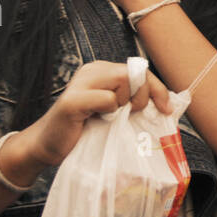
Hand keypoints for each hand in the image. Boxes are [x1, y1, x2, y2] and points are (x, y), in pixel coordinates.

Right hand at [23, 60, 170, 168]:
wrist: (48, 146)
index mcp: (102, 71)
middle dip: (142, 96)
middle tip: (129, 113)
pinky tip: (95, 119)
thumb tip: (168, 103)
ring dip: (125, 103)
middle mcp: (91, 70)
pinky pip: (107, 99)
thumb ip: (132, 100)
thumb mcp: (113, 111)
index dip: (157, 89)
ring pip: (123, 80)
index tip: (166, 109)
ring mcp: (80, 83)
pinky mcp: (72, 100)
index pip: (140, 70)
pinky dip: (109, 111)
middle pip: (135, 73)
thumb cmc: (84, 130)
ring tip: (110, 117)